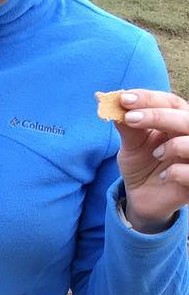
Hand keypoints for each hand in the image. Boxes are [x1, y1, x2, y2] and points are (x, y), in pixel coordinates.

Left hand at [115, 89, 188, 231]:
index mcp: (176, 122)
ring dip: (174, 145)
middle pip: (186, 118)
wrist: (142, 195)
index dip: (149, 98)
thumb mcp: (131, 145)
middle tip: (130, 118)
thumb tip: (113, 104)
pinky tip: (163, 176)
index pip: (170, 103)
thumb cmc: (141, 163)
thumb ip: (128, 127)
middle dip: (158, 115)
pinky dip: (178, 172)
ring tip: (155, 154)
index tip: (123, 99)